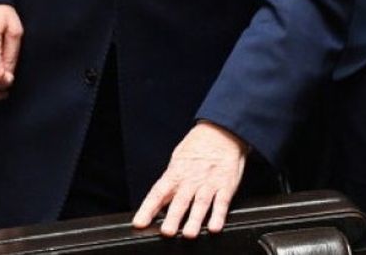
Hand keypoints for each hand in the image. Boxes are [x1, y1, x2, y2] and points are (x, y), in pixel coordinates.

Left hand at [132, 121, 247, 237]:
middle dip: (173, 218)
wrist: (222, 131)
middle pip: (180, 201)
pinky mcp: (225, 185)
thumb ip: (171, 178)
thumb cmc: (198, 145)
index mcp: (176, 173)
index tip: (140, 222)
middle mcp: (191, 180)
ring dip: (195, 220)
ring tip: (189, 234)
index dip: (148, 208)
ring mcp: (208, 183)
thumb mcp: (178, 158)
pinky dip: (218, 215)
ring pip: (200, 204)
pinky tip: (214, 226)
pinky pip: (221, 202)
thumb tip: (161, 196)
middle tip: (167, 231)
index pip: (158, 192)